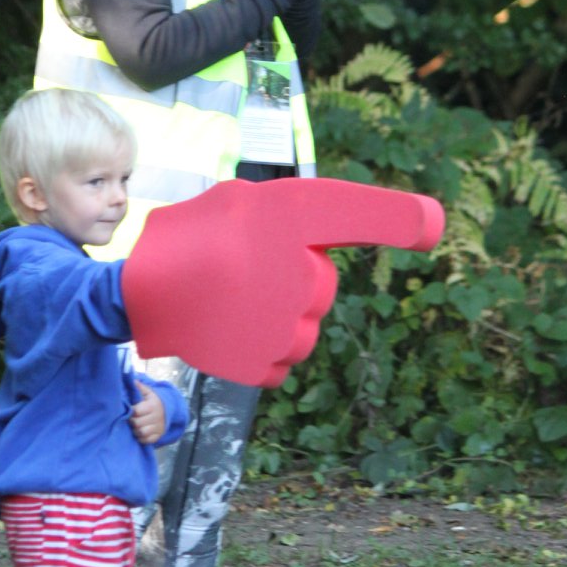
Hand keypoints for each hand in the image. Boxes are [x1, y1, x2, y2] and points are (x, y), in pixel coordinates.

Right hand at [122, 178, 444, 387]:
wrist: (134, 296)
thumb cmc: (187, 242)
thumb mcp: (235, 203)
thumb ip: (287, 216)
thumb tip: (325, 237)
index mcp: (281, 221)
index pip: (348, 213)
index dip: (396, 217)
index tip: (432, 224)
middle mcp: (291, 271)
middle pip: (318, 287)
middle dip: (290, 283)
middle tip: (243, 274)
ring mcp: (279, 322)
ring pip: (302, 330)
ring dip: (275, 320)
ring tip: (230, 305)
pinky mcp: (262, 363)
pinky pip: (280, 362)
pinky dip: (258, 351)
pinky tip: (228, 331)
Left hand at [129, 384, 166, 444]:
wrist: (169, 411)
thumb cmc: (154, 402)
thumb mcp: (149, 393)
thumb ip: (140, 388)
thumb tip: (132, 381)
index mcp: (153, 406)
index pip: (136, 411)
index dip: (130, 412)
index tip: (127, 411)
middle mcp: (156, 417)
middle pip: (137, 423)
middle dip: (131, 422)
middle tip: (129, 419)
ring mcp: (158, 428)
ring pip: (142, 433)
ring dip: (135, 431)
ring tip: (134, 426)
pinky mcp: (158, 436)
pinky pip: (147, 440)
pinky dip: (141, 438)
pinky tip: (139, 433)